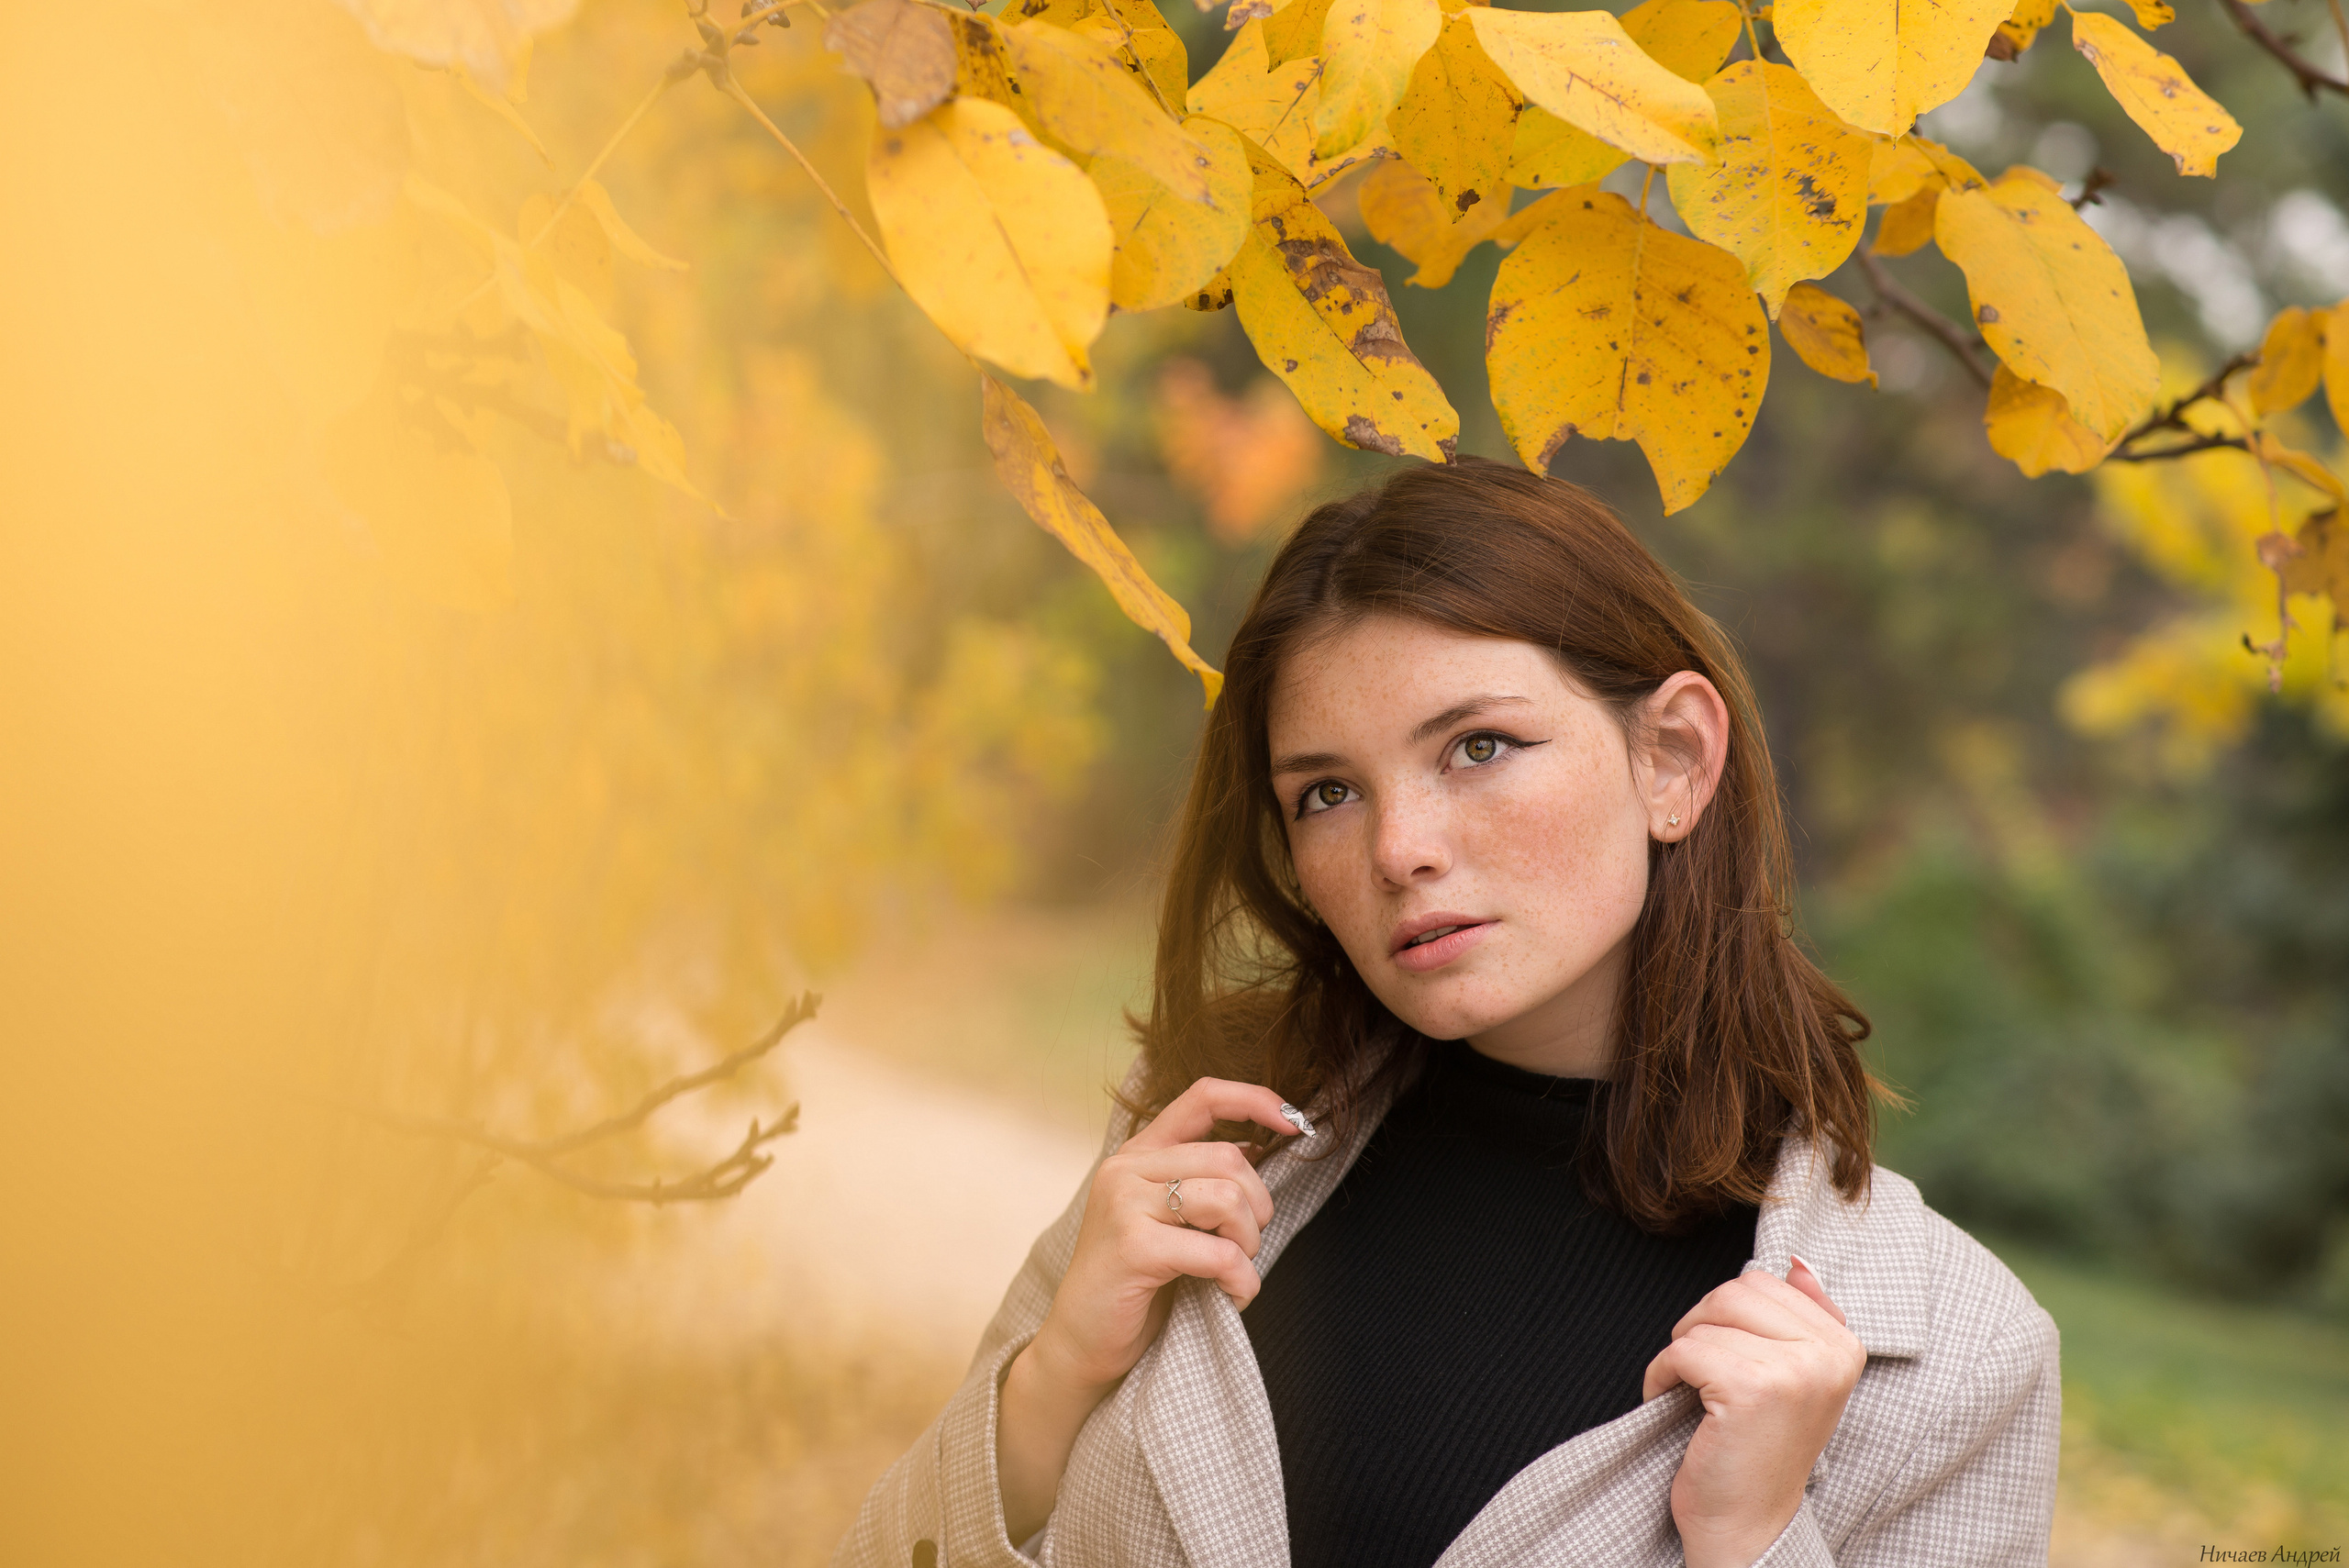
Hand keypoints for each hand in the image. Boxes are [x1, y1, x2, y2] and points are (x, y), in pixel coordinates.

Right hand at [997, 1077, 1304, 1540]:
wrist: (1081, 1344)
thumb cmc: (1135, 1284)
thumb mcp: (1167, 1218)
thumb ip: (1199, 1180)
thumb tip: (1259, 1147)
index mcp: (1138, 1154)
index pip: (1203, 1096)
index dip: (1256, 1101)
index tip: (1296, 1125)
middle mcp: (1126, 1168)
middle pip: (1229, 1158)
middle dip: (1258, 1206)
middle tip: (1246, 1244)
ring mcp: (1124, 1204)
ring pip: (1227, 1198)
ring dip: (1249, 1242)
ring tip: (1235, 1269)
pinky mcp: (1133, 1247)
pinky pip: (1218, 1253)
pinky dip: (1241, 1280)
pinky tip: (1233, 1296)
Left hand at [1642, 1255, 1865, 1567]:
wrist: (1749, 1528)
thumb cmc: (1759, 1452)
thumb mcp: (1793, 1379)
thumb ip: (1800, 1317)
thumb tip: (1795, 1263)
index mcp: (1843, 1344)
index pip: (1762, 1282)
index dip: (1726, 1318)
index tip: (1729, 1363)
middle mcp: (1829, 1353)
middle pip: (1733, 1290)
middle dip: (1700, 1327)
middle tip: (1701, 1376)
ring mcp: (1795, 1369)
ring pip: (1706, 1319)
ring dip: (1682, 1354)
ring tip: (1695, 1394)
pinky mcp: (1752, 1387)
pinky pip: (1683, 1349)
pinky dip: (1662, 1376)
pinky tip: (1676, 1406)